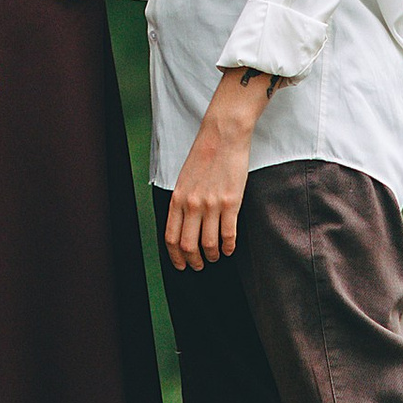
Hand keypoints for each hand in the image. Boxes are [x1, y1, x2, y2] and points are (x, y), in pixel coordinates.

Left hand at [162, 70, 275, 268]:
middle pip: (188, 245)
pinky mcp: (231, 202)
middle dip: (193, 262)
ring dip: (212, 256)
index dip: (175, 256)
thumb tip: (183, 225)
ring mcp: (212, 204)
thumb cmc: (204, 155)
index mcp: (177, 199)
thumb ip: (182, 202)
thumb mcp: (184, 179)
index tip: (180, 265)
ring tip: (215, 257)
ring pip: (209, 244)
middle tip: (198, 266)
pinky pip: (228, 234)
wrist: (223, 135)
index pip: (171, 237)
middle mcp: (192, 204)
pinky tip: (229, 249)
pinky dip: (228, 247)